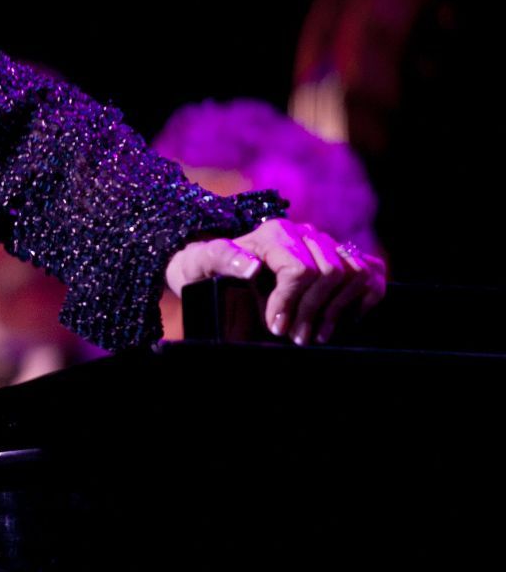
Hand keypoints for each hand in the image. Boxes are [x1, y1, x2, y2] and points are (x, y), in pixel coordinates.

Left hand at [165, 219, 387, 345]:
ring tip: (317, 336)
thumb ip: (219, 257)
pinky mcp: (342, 256)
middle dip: (312, 312)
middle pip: (329, 274)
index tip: (276, 328)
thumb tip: (251, 266)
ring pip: (353, 273)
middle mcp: (305, 233)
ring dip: (339, 310)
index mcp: (274, 232)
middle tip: (296, 338)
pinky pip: (371, 271)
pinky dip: (365, 297)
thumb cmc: (205, 267)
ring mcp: (327, 244)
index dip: (291, 303)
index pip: (300, 270)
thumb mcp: (200, 263)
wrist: (212, 266)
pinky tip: (344, 320)